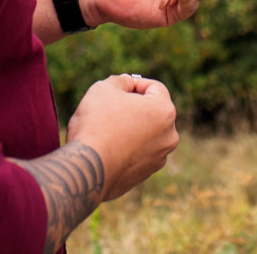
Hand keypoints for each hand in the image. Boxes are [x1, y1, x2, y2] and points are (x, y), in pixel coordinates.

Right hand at [66, 74, 179, 199]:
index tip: (117, 88)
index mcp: (165, 111)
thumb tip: (126, 83)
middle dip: (133, 106)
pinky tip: (107, 147)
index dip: (134, 83)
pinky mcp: (145, 174)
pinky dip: (126, 147)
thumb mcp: (104, 88)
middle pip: (152, 111)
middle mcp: (169, 136)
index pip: (154, 88)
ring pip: (146, 134)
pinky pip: (137, 153)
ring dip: (130, 127)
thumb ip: (120, 81)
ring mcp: (159, 158)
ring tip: (106, 128)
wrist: (87, 168)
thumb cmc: (97, 123)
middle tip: (110, 107)